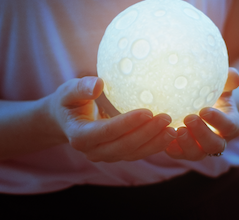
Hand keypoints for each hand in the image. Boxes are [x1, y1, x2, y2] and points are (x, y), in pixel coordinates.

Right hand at [49, 77, 176, 161]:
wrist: (65, 121)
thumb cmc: (68, 101)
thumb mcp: (68, 90)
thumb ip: (81, 87)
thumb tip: (98, 84)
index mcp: (80, 136)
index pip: (107, 132)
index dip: (128, 123)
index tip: (148, 111)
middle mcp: (93, 151)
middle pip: (124, 146)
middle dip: (147, 133)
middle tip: (167, 118)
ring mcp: (105, 155)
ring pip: (133, 153)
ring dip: (154, 143)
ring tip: (173, 129)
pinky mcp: (116, 155)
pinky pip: (137, 153)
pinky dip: (153, 146)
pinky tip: (168, 135)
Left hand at [165, 68, 238, 160]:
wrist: (203, 108)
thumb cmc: (214, 95)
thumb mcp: (222, 87)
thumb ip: (228, 80)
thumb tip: (233, 75)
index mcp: (231, 125)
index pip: (228, 126)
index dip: (218, 121)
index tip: (204, 110)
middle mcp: (218, 141)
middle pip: (214, 145)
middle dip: (201, 133)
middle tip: (189, 118)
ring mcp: (201, 149)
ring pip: (197, 154)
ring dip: (187, 144)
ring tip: (177, 129)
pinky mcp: (185, 151)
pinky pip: (179, 155)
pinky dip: (173, 149)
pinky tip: (164, 137)